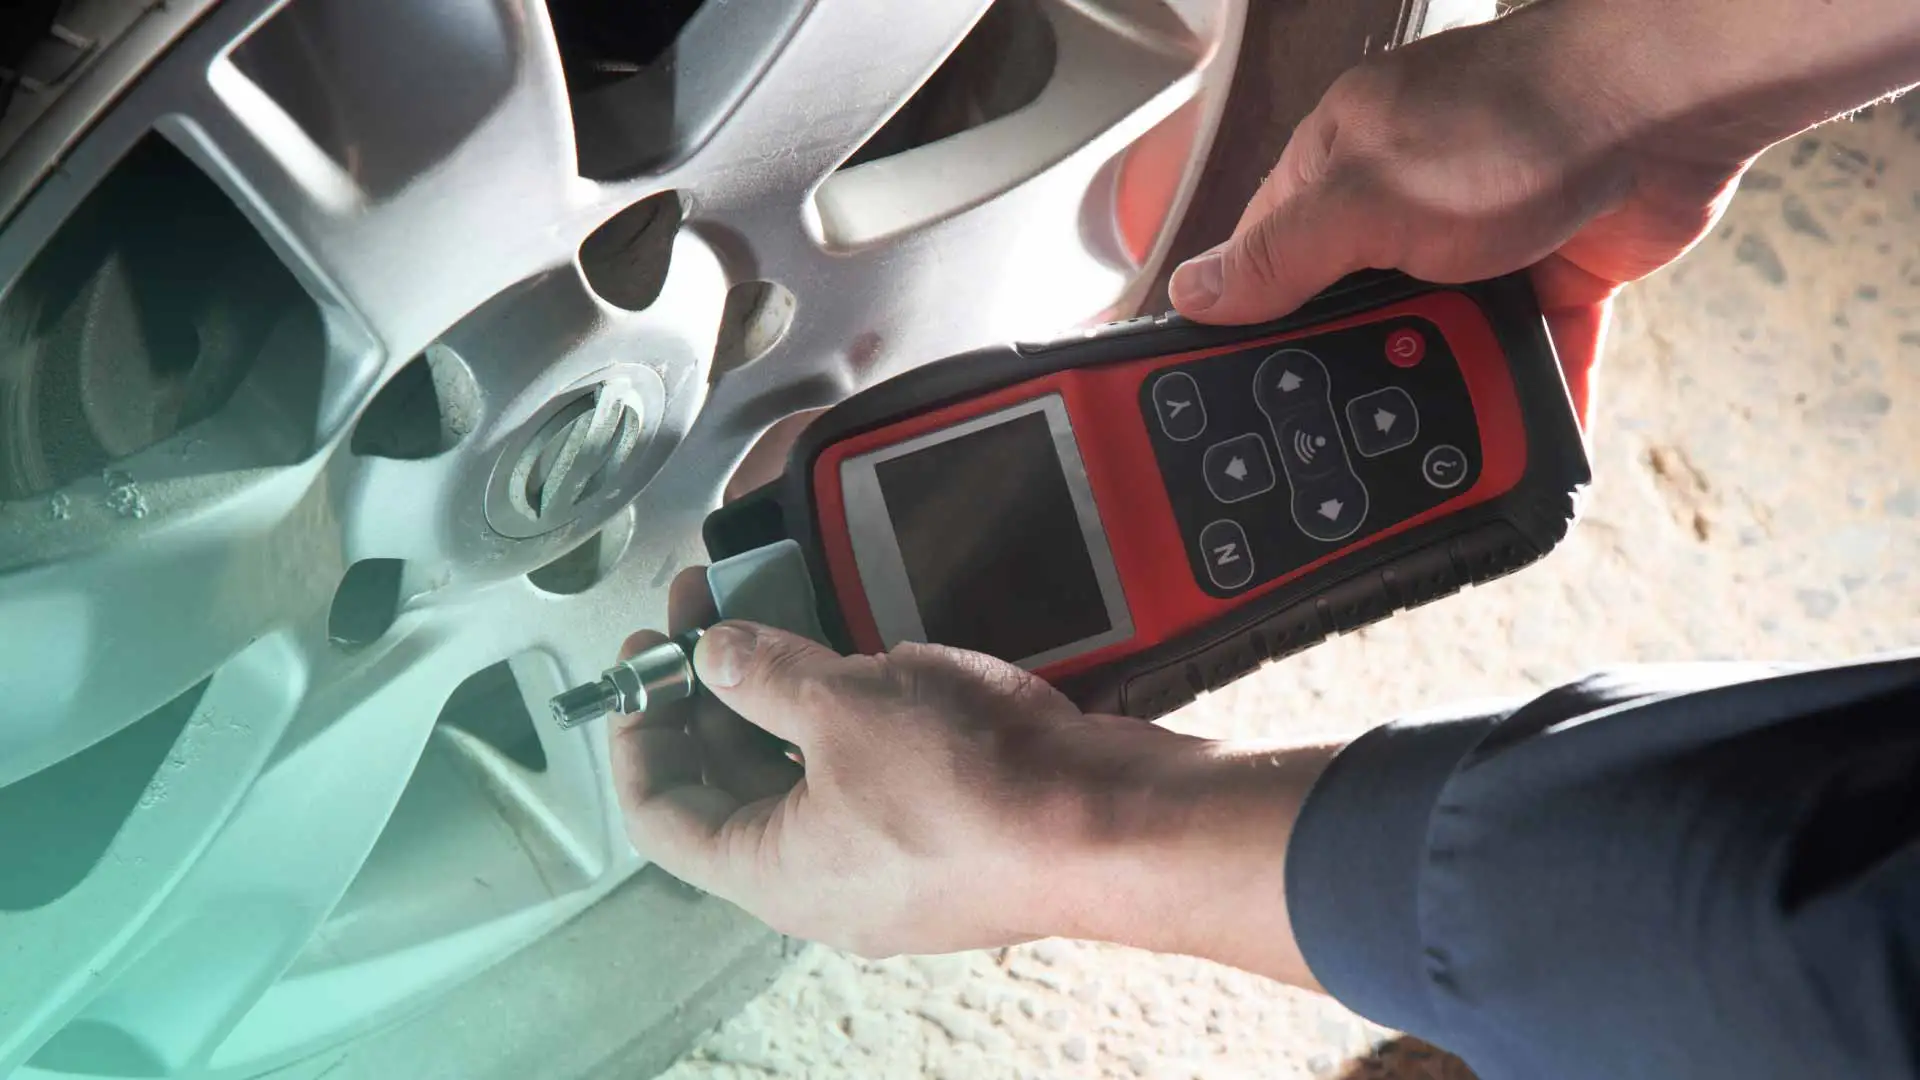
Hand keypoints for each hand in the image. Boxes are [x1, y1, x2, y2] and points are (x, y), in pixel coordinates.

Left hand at [607, 569, 1334, 979]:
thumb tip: (713, 653)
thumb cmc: (977, 790)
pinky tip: (855, 657)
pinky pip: (865, 777)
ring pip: (799, 780)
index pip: (658, 816)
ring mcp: (886, 862)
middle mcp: (821, 882)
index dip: (635, 732)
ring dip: (777, 700)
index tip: (641, 662)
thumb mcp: (846, 706)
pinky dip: (841, 718)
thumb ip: (764, 674)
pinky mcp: (943, 833)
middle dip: (708, 696)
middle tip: (704, 614)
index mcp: (772, 872)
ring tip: (775, 618)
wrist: (1110, 824)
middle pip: (727, 791)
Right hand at [1169, 9, 1754, 426]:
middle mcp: (1404, 203)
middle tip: (1357, 423)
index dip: (1252, 326)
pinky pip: (1529, 351)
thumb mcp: (1367, 198)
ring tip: (1450, 435)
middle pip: (1357, 314)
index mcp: (1340, 170)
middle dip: (1364, 366)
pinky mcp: (1550, 274)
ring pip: (1442, 340)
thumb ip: (1281, 254)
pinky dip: (1532, 392)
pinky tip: (1527, 438)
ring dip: (1450, 383)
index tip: (1244, 391)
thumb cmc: (1519, 119)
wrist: (1668, 108)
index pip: (1269, 262)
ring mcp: (1481, 241)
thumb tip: (1194, 292)